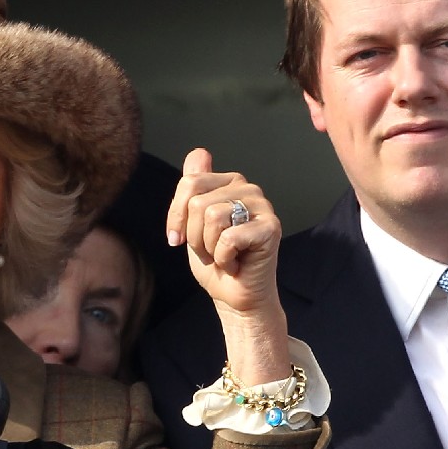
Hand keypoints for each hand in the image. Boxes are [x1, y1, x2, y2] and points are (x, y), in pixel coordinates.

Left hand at [166, 148, 288, 384]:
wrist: (235, 297)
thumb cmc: (214, 261)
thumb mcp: (192, 223)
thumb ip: (194, 187)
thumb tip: (199, 151)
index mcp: (229, 182)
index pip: (189, 183)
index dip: (176, 216)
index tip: (177, 240)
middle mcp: (248, 188)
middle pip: (197, 202)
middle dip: (194, 236)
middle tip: (210, 250)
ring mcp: (262, 205)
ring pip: (212, 217)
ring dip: (208, 247)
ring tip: (223, 255)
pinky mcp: (271, 227)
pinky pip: (228, 237)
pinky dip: (224, 258)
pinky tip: (236, 263)